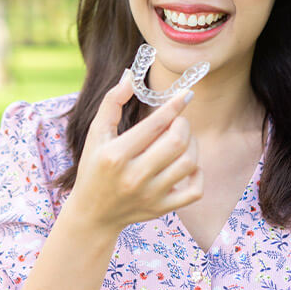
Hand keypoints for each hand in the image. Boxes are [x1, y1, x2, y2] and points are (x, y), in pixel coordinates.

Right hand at [68, 69, 202, 233]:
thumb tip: (130, 76)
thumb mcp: (95, 134)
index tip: (186, 94)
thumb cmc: (94, 167)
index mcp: (115, 155)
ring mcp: (150, 195)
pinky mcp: (162, 208)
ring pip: (189, 163)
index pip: (154, 125)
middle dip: (183, 124)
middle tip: (177, 121)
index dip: (174, 106)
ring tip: (180, 140)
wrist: (93, 213)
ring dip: (191, 144)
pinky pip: (195, 190)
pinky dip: (197, 173)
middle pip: (177, 142)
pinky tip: (186, 165)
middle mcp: (134, 176)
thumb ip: (111, 102)